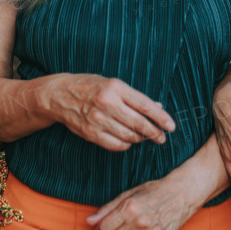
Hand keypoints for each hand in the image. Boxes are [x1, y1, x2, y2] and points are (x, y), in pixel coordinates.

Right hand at [44, 75, 175, 151]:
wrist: (60, 95)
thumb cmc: (90, 87)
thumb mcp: (113, 84)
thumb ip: (135, 98)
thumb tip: (158, 107)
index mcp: (116, 88)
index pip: (145, 105)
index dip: (161, 117)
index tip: (171, 126)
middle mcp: (107, 103)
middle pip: (139, 123)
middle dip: (154, 132)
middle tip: (162, 137)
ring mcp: (98, 120)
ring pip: (129, 136)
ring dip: (140, 138)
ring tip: (143, 136)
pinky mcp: (91, 133)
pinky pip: (116, 145)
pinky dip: (126, 145)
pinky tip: (128, 140)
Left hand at [86, 178, 197, 229]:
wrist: (181, 194)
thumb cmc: (153, 192)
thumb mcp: (128, 194)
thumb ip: (107, 209)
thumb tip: (89, 222)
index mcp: (129, 208)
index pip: (103, 228)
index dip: (99, 228)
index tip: (103, 226)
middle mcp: (139, 223)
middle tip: (119, 227)